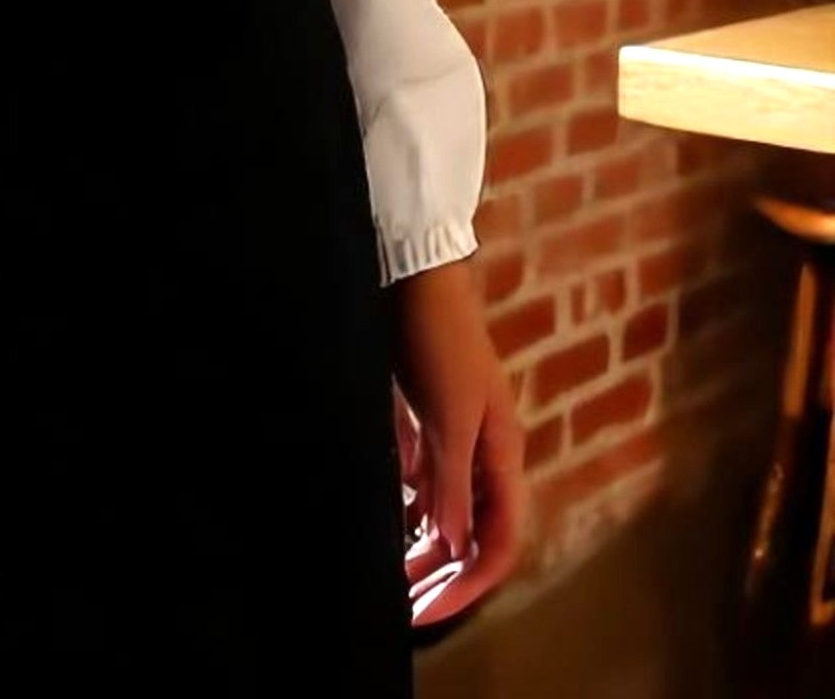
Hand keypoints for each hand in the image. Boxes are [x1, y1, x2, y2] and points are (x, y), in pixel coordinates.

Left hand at [391, 260, 525, 626]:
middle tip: (401, 607)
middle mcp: (482, 452)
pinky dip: (404, 506)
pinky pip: (419, 479)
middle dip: (440, 573)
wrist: (413, 273)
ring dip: (420, 546)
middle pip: (471, 533)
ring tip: (388, 577)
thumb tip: (457, 546)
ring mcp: (452, 434)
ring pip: (443, 509)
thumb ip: (454, 482)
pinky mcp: (421, 416)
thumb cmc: (438, 339)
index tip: (426, 611)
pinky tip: (382, 523)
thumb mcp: (449, 417)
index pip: (497, 543)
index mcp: (502, 456)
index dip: (466, 583)